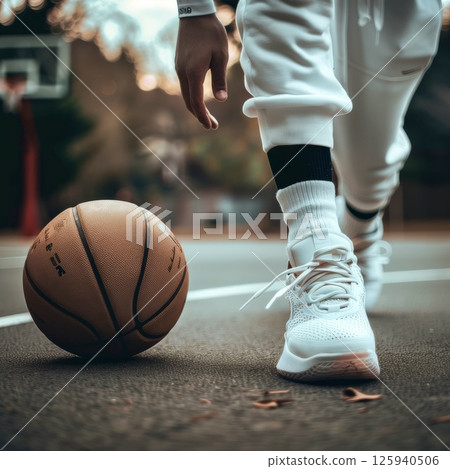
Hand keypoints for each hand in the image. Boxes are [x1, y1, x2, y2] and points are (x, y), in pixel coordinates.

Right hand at [175, 14, 228, 129]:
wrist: (195, 14)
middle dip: (200, 116)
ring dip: (196, 108)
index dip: (203, 116)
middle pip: (189, 102)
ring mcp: (179, 69)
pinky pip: (185, 87)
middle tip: (212, 126)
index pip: (196, 102)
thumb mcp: (221, 56)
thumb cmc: (211, 34)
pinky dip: (192, 98)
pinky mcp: (179, 65)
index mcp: (193, 73)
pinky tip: (200, 100)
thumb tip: (221, 99)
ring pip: (186, 95)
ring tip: (208, 116)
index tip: (210, 126)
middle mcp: (183, 73)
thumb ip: (220, 79)